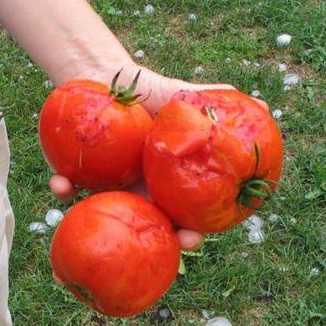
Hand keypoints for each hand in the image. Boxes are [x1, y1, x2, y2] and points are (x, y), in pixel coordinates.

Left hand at [47, 64, 268, 249]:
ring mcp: (107, 188)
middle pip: (145, 230)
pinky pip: (69, 187)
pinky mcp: (78, 175)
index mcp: (166, 184)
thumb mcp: (186, 97)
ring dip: (94, 222)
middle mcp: (137, 193)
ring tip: (93, 215)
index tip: (192, 237)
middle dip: (146, 246)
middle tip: (143, 244)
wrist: (111, 79)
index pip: (185, 216)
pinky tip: (59, 184)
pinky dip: (62, 187)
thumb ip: (220, 105)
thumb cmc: (153, 93)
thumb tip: (266, 108)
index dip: (191, 232)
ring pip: (103, 217)